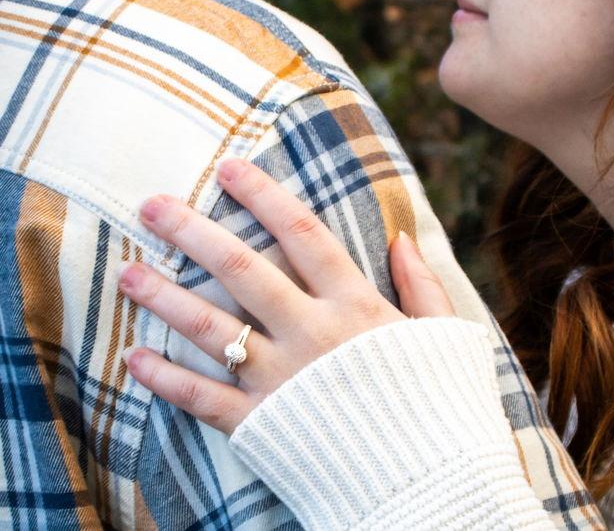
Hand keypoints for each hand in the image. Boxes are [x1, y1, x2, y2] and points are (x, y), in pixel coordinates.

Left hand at [120, 158, 454, 433]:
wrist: (431, 486)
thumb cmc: (443, 406)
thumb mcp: (447, 335)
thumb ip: (423, 285)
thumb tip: (402, 237)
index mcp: (355, 305)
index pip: (303, 234)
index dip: (264, 196)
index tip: (230, 168)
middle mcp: (311, 333)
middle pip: (242, 269)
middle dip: (193, 232)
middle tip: (150, 206)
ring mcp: (282, 379)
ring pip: (212, 328)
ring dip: (164, 299)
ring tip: (126, 273)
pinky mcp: (262, 425)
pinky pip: (205, 398)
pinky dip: (167, 380)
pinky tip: (134, 359)